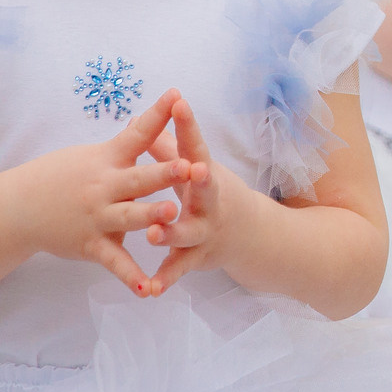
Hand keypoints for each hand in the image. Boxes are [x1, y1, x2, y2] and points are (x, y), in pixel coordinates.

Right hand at [0, 92, 193, 295]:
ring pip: (130, 218)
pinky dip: (131, 277)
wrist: (19, 207)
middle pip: (140, 178)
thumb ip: (125, 146)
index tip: (177, 95)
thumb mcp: (92, 155)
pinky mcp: (92, 244)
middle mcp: (105, 187)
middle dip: (165, 173)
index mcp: (108, 160)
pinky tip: (148, 290)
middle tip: (190, 166)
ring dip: (150, 217)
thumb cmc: (60, 176)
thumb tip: (150, 120)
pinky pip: (115, 263)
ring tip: (172, 215)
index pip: (137, 133)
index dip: (157, 114)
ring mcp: (98, 217)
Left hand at [141, 94, 265, 295]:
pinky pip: (180, 269)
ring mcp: (206, 231)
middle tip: (191, 170)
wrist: (250, 235)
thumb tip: (140, 119)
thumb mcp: (194, 169)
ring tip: (153, 234)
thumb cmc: (211, 193)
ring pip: (188, 233)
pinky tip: (150, 289)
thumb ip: (166, 150)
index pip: (196, 144)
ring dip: (172, 233)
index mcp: (205, 173)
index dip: (188, 124)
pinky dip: (166, 279)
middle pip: (204, 189)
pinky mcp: (199, 257)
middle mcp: (210, 201)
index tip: (179, 103)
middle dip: (198, 180)